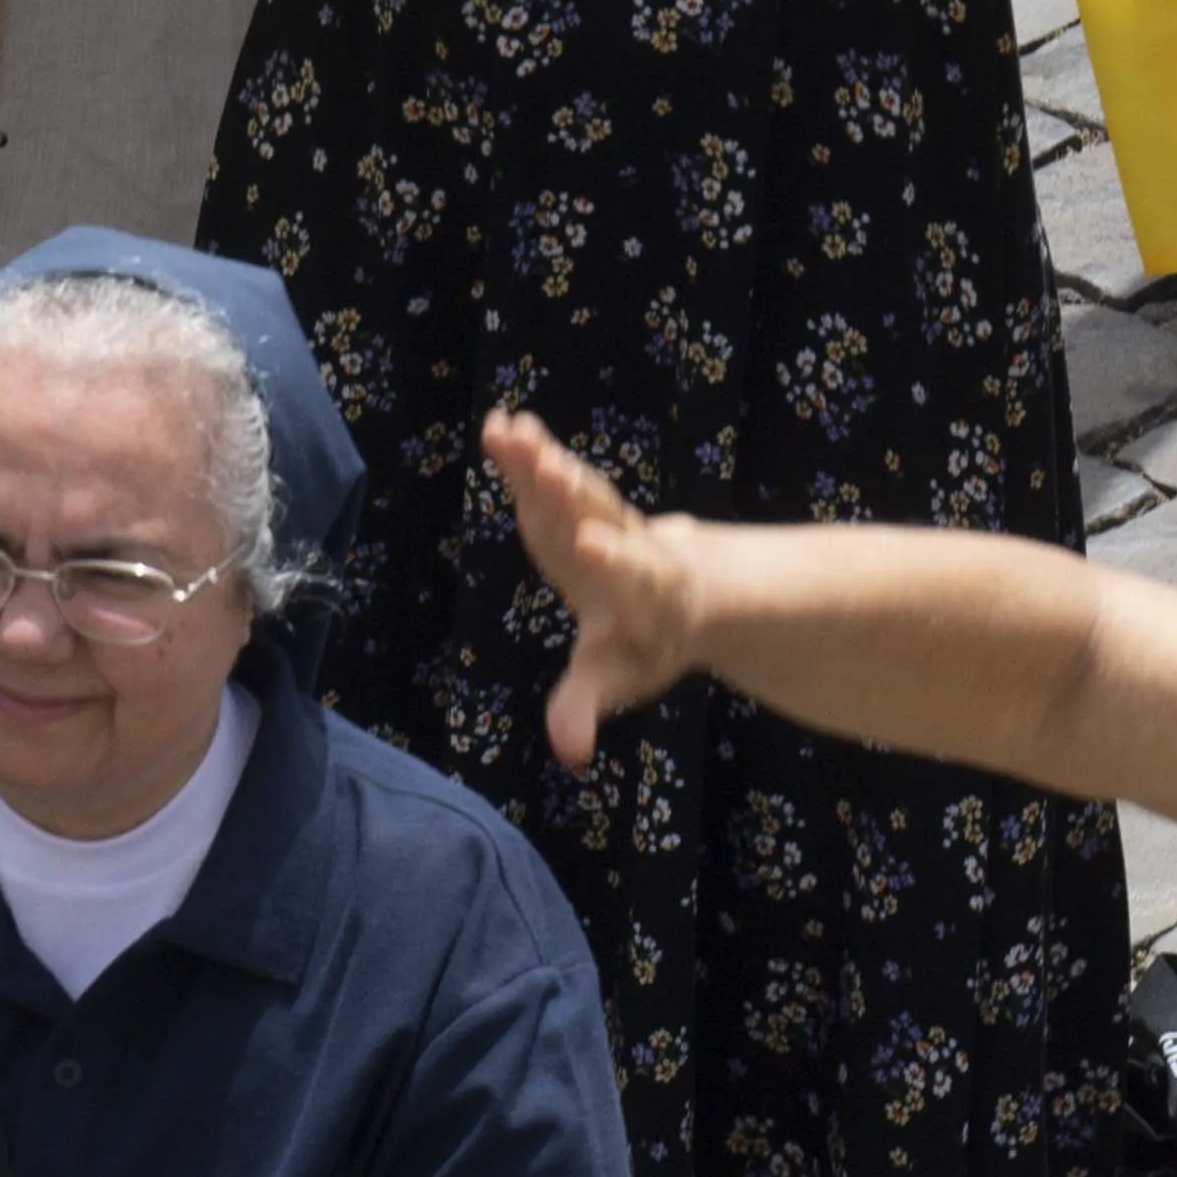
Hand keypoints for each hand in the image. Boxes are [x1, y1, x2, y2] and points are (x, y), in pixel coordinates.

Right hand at [485, 409, 705, 764]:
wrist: (676, 589)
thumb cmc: (640, 643)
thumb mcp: (616, 678)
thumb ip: (585, 707)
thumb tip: (569, 753)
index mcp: (637, 593)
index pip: (627, 574)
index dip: (612, 561)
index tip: (594, 545)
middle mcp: (620, 545)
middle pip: (597, 516)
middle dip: (572, 495)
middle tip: (550, 466)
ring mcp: (596, 516)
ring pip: (572, 487)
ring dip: (544, 461)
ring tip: (513, 432)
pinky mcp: (572, 499)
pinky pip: (550, 472)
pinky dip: (528, 451)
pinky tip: (501, 423)